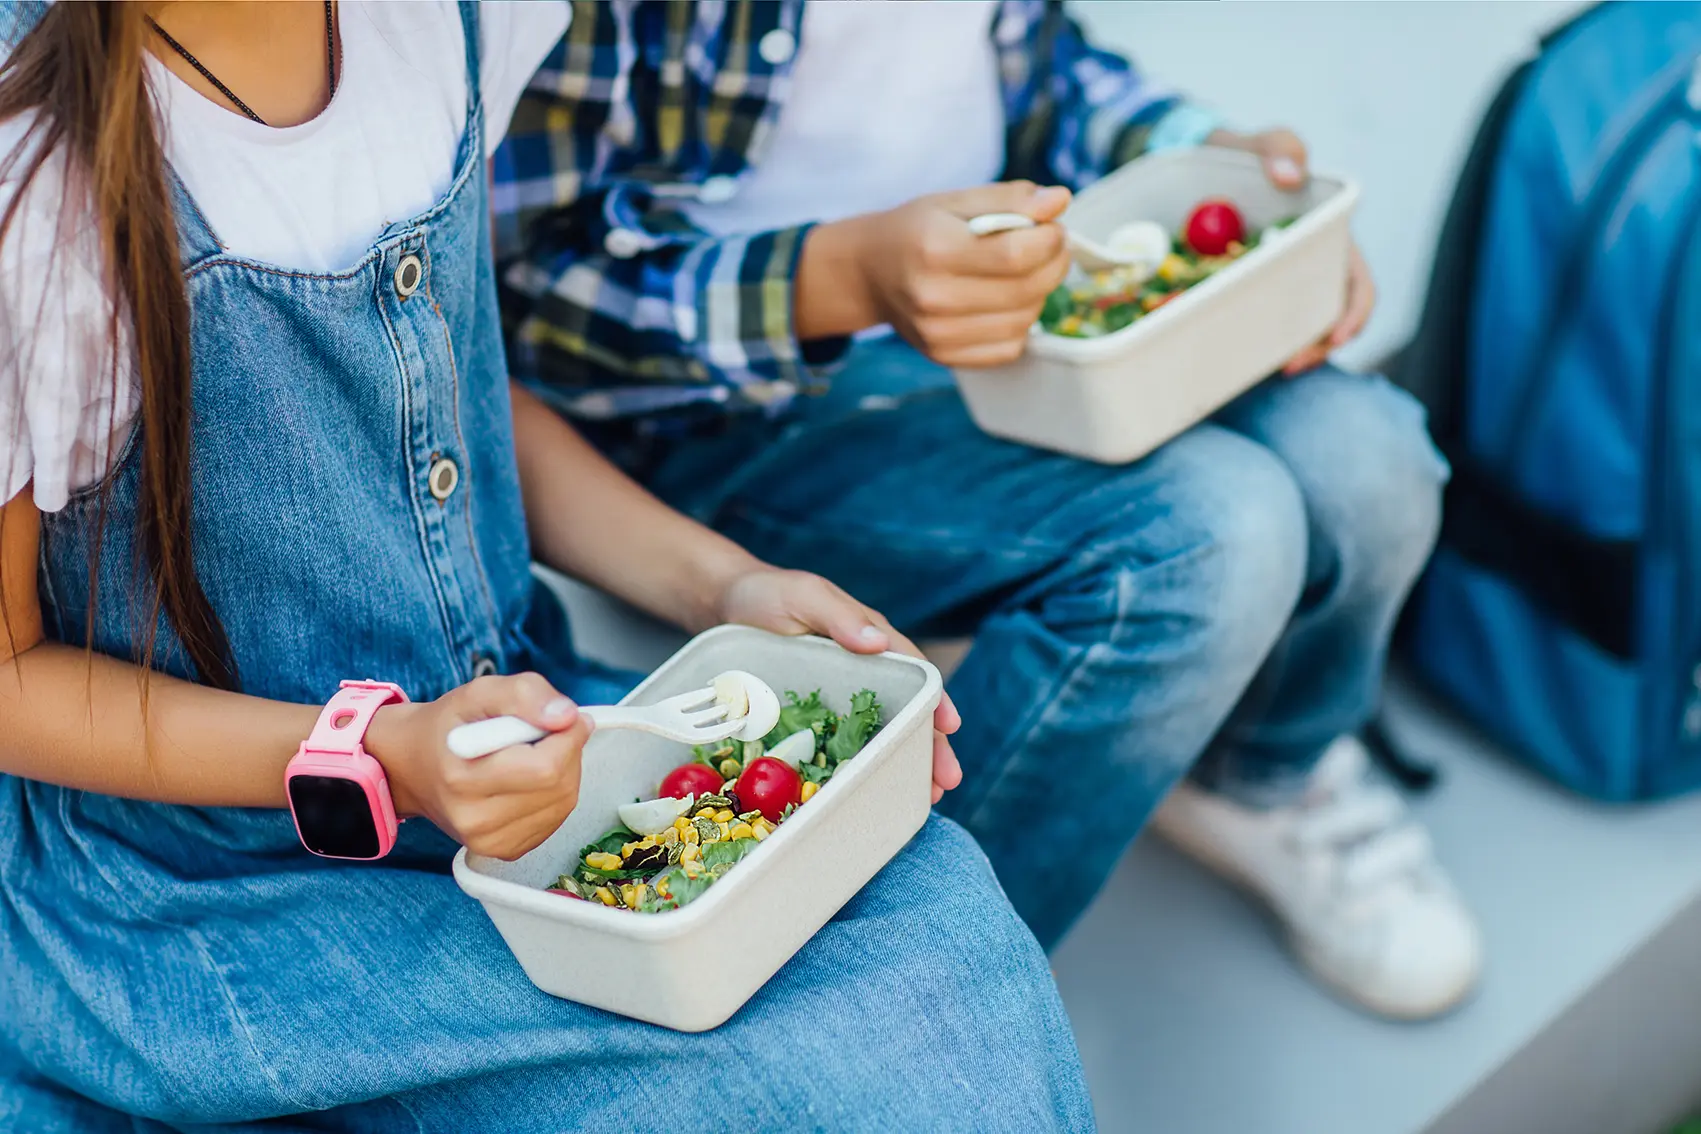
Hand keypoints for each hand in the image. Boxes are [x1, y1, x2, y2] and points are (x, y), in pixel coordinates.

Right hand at [366, 674, 590, 859]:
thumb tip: (567, 716)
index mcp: (462, 779)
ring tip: (531, 755)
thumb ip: (524, 694)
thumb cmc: (450, 726)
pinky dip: (554, 794)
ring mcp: (490, 841)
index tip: (563, 717)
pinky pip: (556, 818)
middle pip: (559, 786)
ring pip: (564, 802)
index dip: (567, 736)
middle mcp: (474, 820)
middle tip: (543, 733)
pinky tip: (528, 780)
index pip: (546, 767)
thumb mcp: (479, 692)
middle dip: (565, 751)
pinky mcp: (506, 851)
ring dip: (562, 771)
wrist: (415, 767)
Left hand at [717, 567, 963, 802]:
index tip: (950, 727)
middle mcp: (864, 671)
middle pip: (906, 710)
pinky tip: (870, 791)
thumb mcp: (803, 597)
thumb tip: (879, 642)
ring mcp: (840, 697)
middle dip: (930, 746)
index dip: (934, 699)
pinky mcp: (813, 716)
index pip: (913, 672)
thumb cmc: (768, 594)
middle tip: (946, 782)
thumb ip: (839, 616)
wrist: (723, 606)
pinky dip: (861, 767)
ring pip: (880, 732)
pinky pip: (842, 744)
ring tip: (925, 798)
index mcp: (870, 639)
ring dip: (904, 763)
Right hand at [799, 181, 1072, 367]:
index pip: (1016, 254)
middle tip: (1052, 247)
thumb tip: (1059, 200)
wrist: (869, 273)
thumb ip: (1009, 199)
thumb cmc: (915, 231)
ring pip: (1025, 320)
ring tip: (1027, 272)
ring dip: (1040, 293)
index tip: (1054, 228)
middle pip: (1026, 289)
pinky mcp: (945, 356)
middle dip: (1054, 264)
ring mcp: (938, 333)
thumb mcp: (954, 201)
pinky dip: (1021, 323)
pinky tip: (1008, 301)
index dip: (1050, 241)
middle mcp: (934, 297)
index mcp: (935, 249)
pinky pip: (1010, 347)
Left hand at [1206, 128, 1376, 372]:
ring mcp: (1282, 282)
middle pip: (1331, 318)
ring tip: (1271, 368)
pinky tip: (1244, 357)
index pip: (1357, 286)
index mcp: (1330, 238)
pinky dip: (1261, 343)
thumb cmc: (1242, 154)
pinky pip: (1264, 325)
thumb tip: (1291, 177)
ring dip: (1294, 351)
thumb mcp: (1260, 143)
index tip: (1336, 336)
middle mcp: (1313, 266)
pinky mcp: (1252, 292)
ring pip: (1300, 329)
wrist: (1203, 166)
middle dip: (1320, 346)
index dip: (1354, 315)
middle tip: (1291, 363)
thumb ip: (1278, 148)